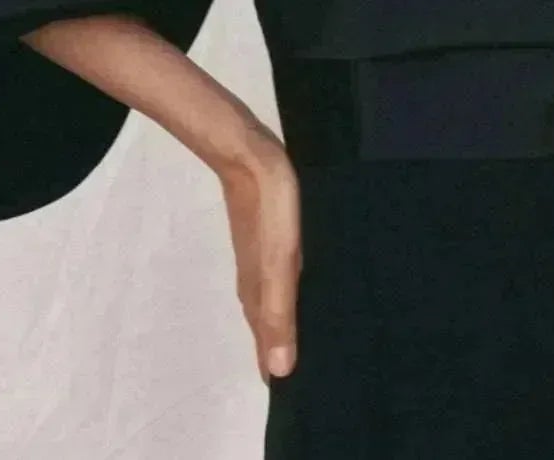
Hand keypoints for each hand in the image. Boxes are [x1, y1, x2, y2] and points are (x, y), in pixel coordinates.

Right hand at [218, 139, 302, 384]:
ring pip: (272, 301)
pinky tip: (302, 286)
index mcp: (258, 292)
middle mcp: (255, 280)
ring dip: (284, 322)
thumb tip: (280, 370)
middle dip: (281, 350)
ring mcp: (260, 256)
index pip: (266, 343)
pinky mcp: (268, 235)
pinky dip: (288, 292)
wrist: (248, 156)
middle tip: (306, 373)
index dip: (276, 368)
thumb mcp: (279, 262)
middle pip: (267, 325)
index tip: (291, 396)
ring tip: (306, 338)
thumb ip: (280, 311)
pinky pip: (279, 275)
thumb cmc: (267, 209)